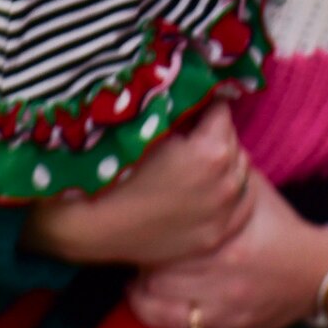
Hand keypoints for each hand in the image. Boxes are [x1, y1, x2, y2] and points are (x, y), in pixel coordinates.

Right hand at [24, 102, 253, 266]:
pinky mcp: (216, 236)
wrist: (87, 227)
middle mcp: (227, 182)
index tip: (188, 110)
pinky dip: (228, 194)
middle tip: (187, 137)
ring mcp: (224, 213)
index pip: (221, 110)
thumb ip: (177, 111)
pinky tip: (207, 190)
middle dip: (213, 135)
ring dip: (223, 164)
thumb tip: (192, 92)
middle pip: (232, 141)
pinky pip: (240, 204)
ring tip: (194, 164)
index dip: (202, 107)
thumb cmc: (109, 170)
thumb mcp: (146, 128)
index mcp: (212, 151)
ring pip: (239, 172)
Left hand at [128, 169, 327, 327]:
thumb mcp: (256, 191)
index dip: (147, 240)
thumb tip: (200, 125)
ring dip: (143, 305)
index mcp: (227, 244)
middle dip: (140, 270)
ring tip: (137, 288)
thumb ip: (226, 169)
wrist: (321, 271)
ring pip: (166, 318)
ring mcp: (226, 314)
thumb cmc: (283, 226)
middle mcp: (223, 282)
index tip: (140, 229)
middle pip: (158, 281)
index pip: (168, 246)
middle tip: (135, 257)